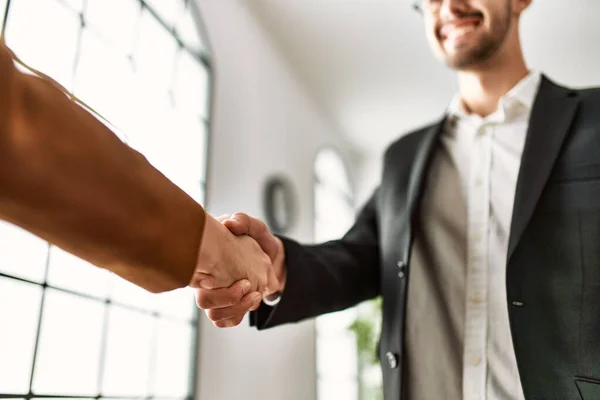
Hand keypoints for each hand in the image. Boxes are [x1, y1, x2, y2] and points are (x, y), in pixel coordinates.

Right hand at [195, 213, 286, 327]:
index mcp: (208, 261)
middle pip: (204, 301)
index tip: (215, 279)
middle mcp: (208, 280)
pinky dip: (237, 315)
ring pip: (214, 314)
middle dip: (227, 298)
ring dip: (236, 308)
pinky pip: (224, 321)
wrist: (270, 256)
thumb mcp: (252, 226)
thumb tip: (229, 224)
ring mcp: (218, 295)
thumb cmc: (256, 239)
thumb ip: (243, 221)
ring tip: (255, 294)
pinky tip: (251, 301)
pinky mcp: (230, 306)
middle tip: (247, 285)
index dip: (201, 280)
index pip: (194, 275)